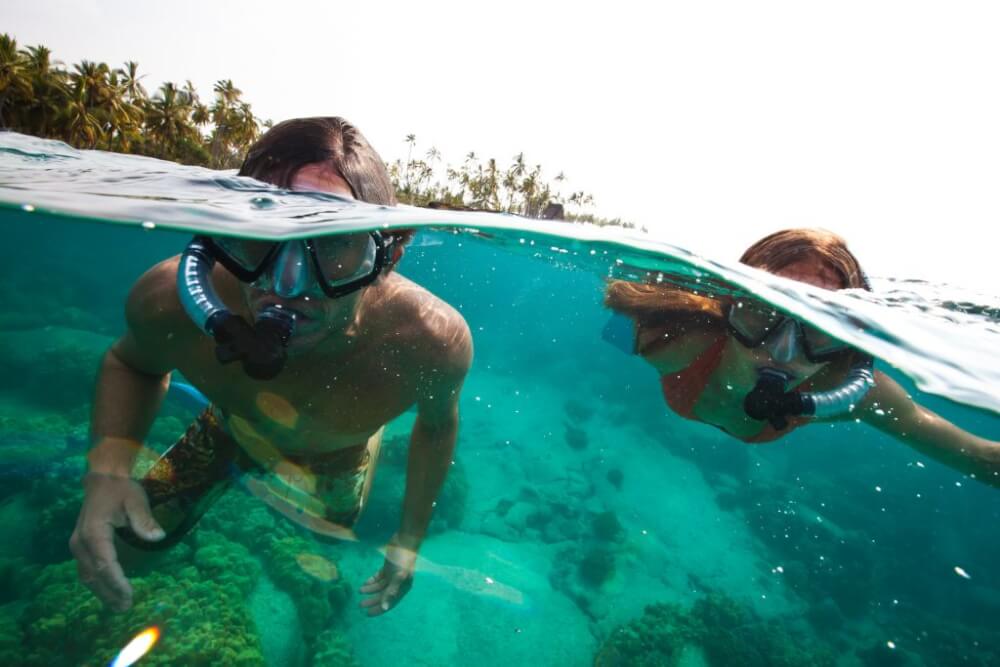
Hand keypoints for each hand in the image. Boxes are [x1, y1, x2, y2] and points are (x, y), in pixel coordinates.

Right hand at [68, 472, 164, 610]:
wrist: (103, 478)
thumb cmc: (122, 489)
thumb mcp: (136, 499)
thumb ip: (144, 519)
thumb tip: (158, 537)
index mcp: (93, 532)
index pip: (105, 564)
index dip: (117, 582)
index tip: (129, 594)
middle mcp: (80, 542)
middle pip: (93, 574)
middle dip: (109, 593)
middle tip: (126, 607)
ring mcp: (78, 545)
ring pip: (86, 575)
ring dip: (102, 592)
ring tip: (119, 606)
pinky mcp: (81, 546)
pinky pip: (86, 569)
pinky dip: (97, 583)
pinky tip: (109, 591)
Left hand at [359, 539, 417, 616]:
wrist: (405, 540)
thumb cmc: (403, 559)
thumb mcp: (398, 576)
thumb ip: (391, 591)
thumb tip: (385, 608)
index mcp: (402, 587)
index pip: (389, 602)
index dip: (379, 609)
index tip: (368, 613)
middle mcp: (398, 583)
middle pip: (383, 595)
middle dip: (372, 600)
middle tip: (360, 604)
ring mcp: (393, 575)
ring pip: (380, 586)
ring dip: (370, 590)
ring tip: (360, 591)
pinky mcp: (388, 567)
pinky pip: (378, 577)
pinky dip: (372, 580)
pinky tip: (364, 583)